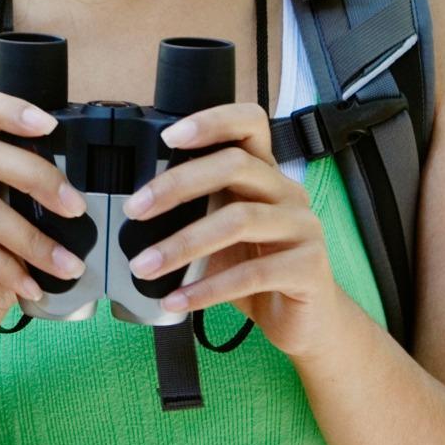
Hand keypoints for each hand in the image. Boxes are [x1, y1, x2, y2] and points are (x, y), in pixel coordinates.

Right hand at [0, 90, 89, 369]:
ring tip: (67, 264)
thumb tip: (79, 184)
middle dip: (37, 176)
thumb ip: (26, 199)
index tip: (49, 126)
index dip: (6, 109)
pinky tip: (32, 287)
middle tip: (76, 207)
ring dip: (33, 237)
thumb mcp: (12, 230)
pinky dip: (11, 267)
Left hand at [119, 102, 351, 360]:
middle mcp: (288, 192)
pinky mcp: (309, 267)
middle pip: (235, 166)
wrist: (308, 323)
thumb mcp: (223, 237)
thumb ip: (195, 213)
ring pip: (239, 220)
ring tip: (144, 265)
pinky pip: (252, 274)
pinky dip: (207, 288)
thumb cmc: (259, 272)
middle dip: (177, 185)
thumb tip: (138, 207)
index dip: (212, 122)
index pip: (250, 125)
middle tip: (134, 209)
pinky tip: (178, 299)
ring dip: (183, 244)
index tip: (167, 137)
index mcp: (266, 175)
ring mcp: (303, 228)